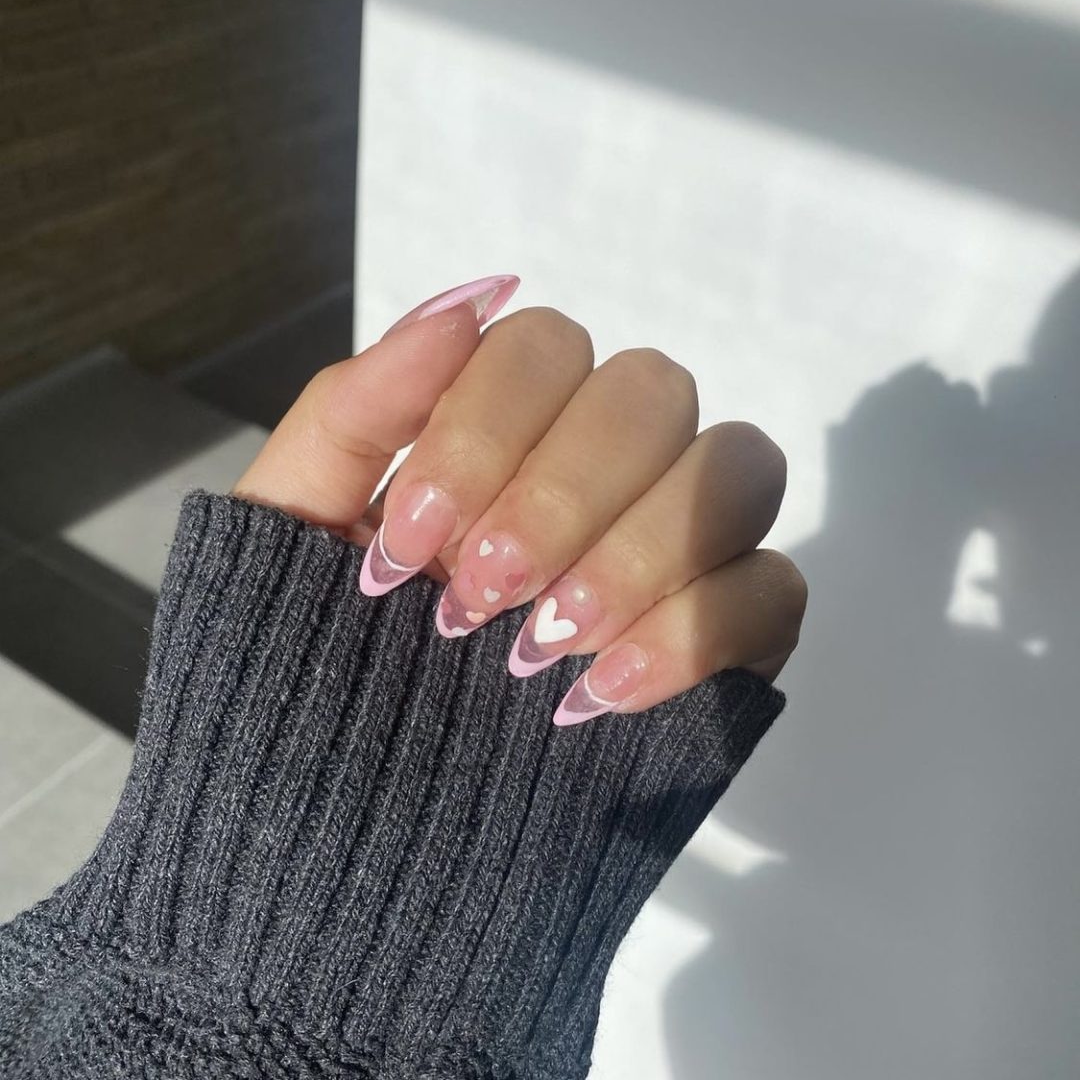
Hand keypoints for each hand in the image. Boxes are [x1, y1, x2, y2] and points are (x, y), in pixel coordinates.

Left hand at [234, 276, 805, 724]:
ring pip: (736, 468)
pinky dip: (694, 633)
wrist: (351, 818)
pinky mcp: (731, 639)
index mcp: (507, 431)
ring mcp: (681, 547)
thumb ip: (357, 409)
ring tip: (539, 651)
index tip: (411, 545)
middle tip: (477, 600)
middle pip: (651, 392)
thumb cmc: (315, 660)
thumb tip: (471, 299)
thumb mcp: (296, 532)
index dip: (486, 430)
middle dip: (561, 494)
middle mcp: (607, 468)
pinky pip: (773, 589)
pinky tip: (601, 696)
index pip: (546, 346)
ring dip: (636, 552)